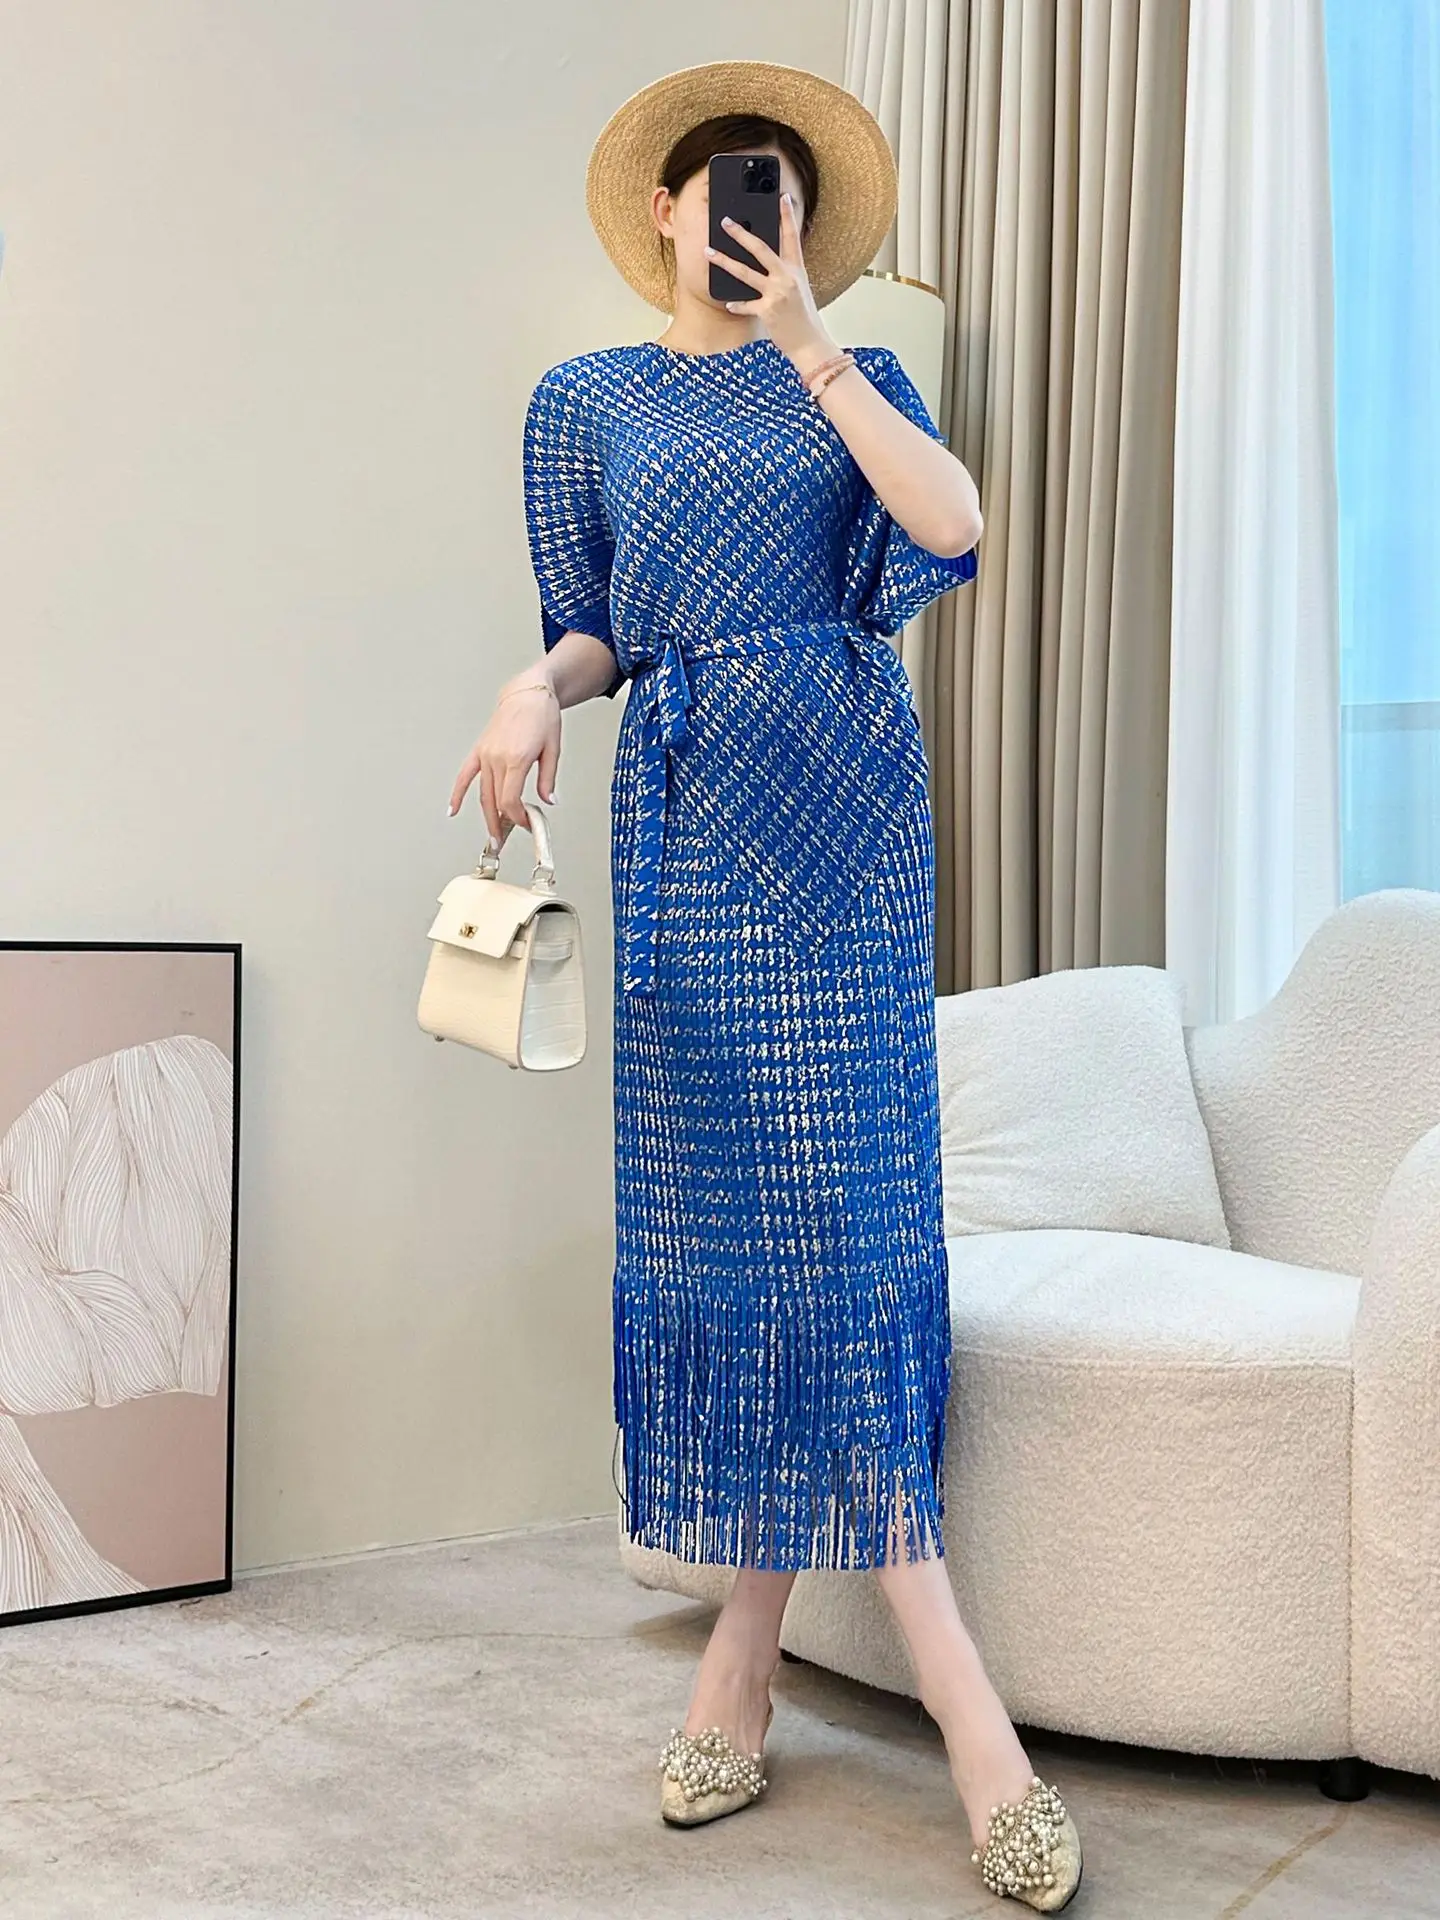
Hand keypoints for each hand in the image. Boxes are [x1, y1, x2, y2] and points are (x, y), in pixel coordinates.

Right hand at [448, 676, 560, 847]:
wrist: (528, 693)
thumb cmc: (542, 716)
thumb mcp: (553, 749)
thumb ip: (548, 779)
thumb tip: (549, 801)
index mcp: (517, 759)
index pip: (511, 800)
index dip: (518, 818)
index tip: (526, 824)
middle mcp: (497, 758)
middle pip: (495, 801)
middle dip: (500, 824)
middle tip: (502, 843)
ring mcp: (486, 754)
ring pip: (482, 793)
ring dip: (486, 816)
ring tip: (491, 835)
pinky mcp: (480, 750)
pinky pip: (465, 776)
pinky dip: (457, 794)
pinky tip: (452, 810)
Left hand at [708, 192, 833, 365]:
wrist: (810, 343)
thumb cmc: (803, 318)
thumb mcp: (798, 289)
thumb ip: (784, 273)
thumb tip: (766, 262)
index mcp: (796, 269)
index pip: (792, 236)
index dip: (787, 216)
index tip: (782, 197)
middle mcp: (787, 277)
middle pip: (760, 249)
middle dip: (740, 233)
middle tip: (725, 221)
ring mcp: (776, 293)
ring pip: (745, 272)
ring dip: (724, 261)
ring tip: (708, 251)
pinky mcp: (767, 311)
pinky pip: (745, 305)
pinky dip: (737, 304)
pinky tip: (728, 303)